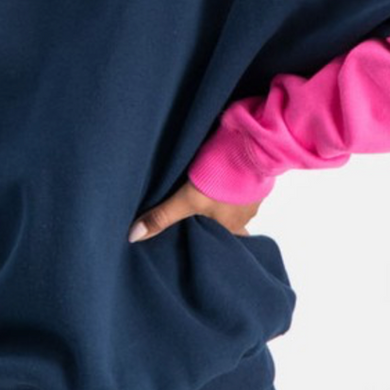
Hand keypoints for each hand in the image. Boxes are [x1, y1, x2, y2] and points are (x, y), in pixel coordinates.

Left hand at [128, 176, 261, 241]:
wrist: (253, 145)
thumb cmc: (224, 176)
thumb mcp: (188, 198)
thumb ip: (163, 216)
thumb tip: (134, 236)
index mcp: (232, 228)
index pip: (220, 244)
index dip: (208, 242)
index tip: (195, 241)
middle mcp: (245, 217)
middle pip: (226, 225)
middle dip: (211, 221)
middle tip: (193, 218)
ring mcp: (252, 196)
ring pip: (233, 204)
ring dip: (221, 201)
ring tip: (203, 195)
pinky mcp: (254, 176)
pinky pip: (240, 186)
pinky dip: (230, 183)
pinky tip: (219, 175)